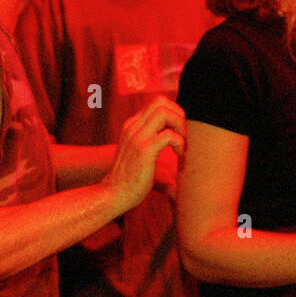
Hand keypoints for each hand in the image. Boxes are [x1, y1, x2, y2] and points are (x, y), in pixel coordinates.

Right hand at [102, 96, 185, 213]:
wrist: (113, 195)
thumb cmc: (131, 178)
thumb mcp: (141, 153)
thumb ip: (154, 142)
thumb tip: (180, 148)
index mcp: (132, 126)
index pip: (157, 102)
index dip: (174, 112)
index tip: (179, 131)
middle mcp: (133, 127)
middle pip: (161, 102)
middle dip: (178, 115)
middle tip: (182, 135)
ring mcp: (137, 137)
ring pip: (164, 113)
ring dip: (180, 126)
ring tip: (181, 144)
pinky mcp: (144, 150)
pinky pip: (168, 135)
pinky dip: (180, 142)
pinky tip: (179, 154)